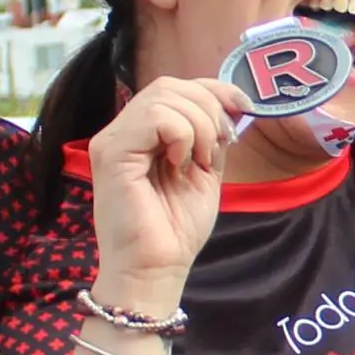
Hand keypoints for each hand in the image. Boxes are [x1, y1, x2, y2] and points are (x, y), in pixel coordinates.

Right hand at [88, 69, 236, 308]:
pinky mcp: (111, 152)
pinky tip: (180, 163)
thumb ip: (212, 136)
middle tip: (216, 149)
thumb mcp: (206, 171)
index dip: (214, 89)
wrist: (157, 268)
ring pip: (164, 95)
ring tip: (199, 162)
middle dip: (209, 109)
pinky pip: (154, 118)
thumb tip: (233, 104)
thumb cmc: (176, 228)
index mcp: (143, 133)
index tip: (243, 109)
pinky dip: (181, 135)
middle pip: (170, 85)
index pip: (176, 86)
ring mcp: (113, 139)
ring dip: (198, 125)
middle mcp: (122, 130)